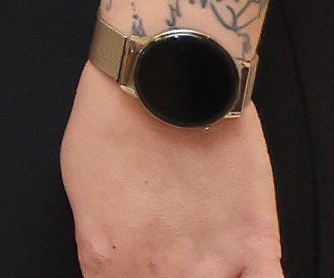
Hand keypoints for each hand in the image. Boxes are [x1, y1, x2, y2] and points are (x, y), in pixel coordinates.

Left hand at [62, 59, 282, 275]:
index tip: (133, 269)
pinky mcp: (254, 242)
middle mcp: (158, 269)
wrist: (165, 76)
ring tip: (204, 264)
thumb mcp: (78, 179)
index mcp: (105, 257)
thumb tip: (107, 255)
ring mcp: (210, 261)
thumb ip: (96, 231)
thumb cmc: (115, 116)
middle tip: (172, 262)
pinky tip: (245, 274)